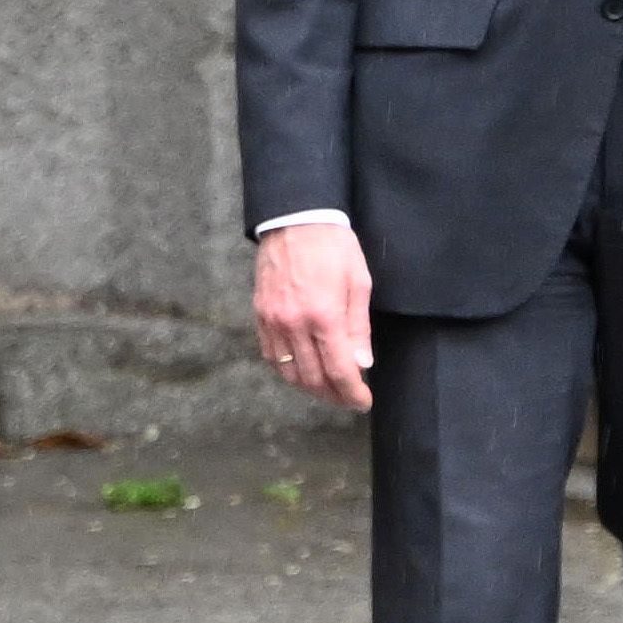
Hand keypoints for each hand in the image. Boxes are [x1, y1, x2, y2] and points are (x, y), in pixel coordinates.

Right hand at [252, 222, 372, 413]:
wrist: (295, 219)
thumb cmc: (333, 247)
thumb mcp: (358, 283)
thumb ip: (359, 328)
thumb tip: (362, 364)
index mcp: (324, 315)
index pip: (339, 370)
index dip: (352, 393)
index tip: (363, 403)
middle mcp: (294, 323)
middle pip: (313, 378)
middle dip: (333, 396)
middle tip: (349, 400)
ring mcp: (273, 321)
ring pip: (289, 372)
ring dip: (310, 388)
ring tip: (329, 390)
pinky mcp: (260, 315)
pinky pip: (271, 355)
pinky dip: (287, 371)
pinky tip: (302, 372)